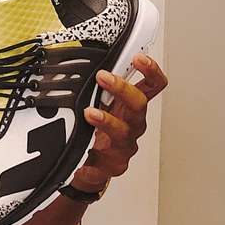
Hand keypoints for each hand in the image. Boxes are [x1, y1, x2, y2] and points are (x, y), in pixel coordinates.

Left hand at [71, 54, 168, 192]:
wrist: (88, 165)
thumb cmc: (96, 129)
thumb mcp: (95, 102)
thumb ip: (91, 83)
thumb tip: (74, 57)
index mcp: (129, 106)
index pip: (150, 85)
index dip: (150, 71)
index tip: (138, 57)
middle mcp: (132, 124)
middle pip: (139, 104)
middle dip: (122, 88)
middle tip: (103, 77)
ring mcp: (123, 146)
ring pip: (122, 132)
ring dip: (107, 121)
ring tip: (90, 113)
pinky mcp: (111, 167)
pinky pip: (102, 166)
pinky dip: (91, 164)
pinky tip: (81, 164)